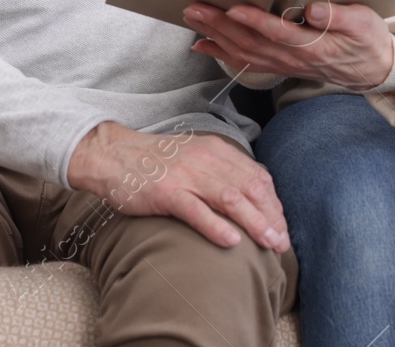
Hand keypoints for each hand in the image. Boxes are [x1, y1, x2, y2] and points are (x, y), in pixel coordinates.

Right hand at [66, 120, 288, 251]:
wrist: (113, 155)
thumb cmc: (155, 162)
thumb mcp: (194, 157)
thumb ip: (221, 172)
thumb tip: (251, 198)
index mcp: (216, 150)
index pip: (257, 176)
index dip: (274, 203)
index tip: (282, 226)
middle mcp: (205, 160)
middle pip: (250, 188)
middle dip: (271, 217)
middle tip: (281, 242)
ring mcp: (186, 175)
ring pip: (230, 199)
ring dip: (254, 223)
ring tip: (269, 244)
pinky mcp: (166, 193)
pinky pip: (196, 210)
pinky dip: (217, 226)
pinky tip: (232, 242)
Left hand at [185, 0, 393, 90]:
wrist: (373, 70)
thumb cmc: (368, 41)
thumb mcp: (364, 24)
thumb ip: (339, 16)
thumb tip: (314, 10)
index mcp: (314, 47)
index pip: (279, 34)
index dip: (255, 21)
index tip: (234, 8)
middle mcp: (293, 59)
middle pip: (251, 43)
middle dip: (220, 25)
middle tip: (196, 7)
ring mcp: (284, 65)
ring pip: (243, 53)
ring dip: (214, 36)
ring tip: (192, 18)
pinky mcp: (279, 65)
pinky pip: (245, 62)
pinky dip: (220, 53)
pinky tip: (202, 44)